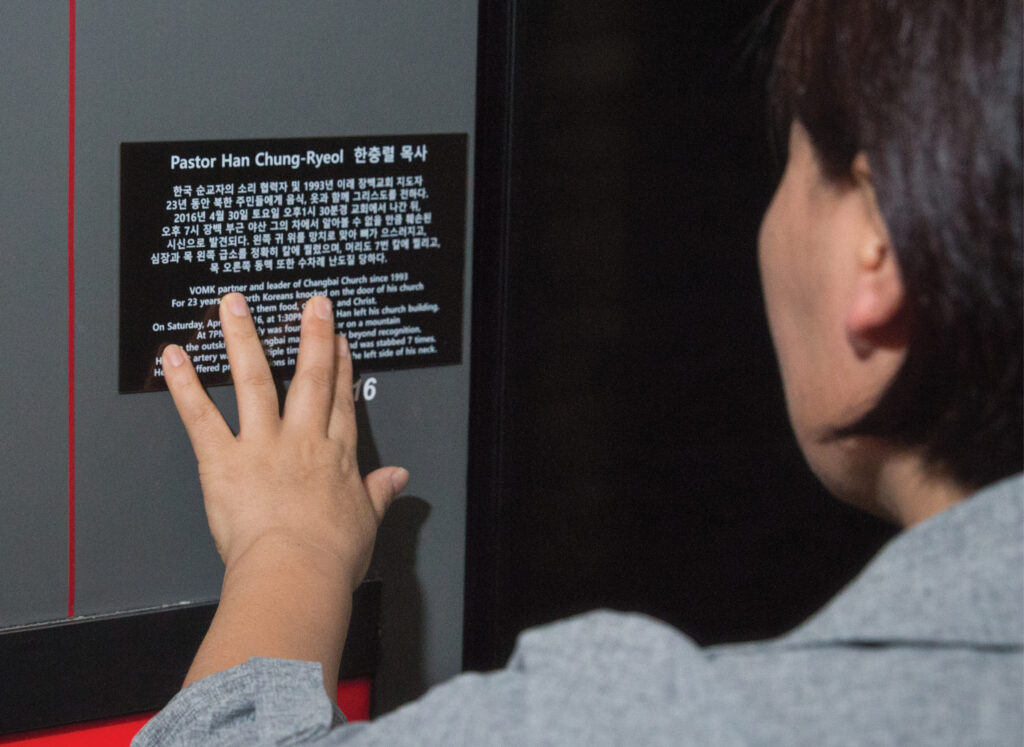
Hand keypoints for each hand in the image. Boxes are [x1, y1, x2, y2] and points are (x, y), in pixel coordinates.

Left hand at [160, 292, 407, 689]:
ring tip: (234, 306)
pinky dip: (185, 386)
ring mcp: (263, 445)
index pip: (339, 402)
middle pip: (309, 378)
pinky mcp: (225, 460)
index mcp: (336, 457)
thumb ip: (379, 494)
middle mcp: (301, 441)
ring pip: (254, 381)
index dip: (341, 367)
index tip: (338, 341)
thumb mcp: (367, 523)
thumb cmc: (329, 558)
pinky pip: (201, 417)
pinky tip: (175, 358)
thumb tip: (398, 478)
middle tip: (311, 305)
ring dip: (243, 339)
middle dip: (311, 336)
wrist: (296, 572)